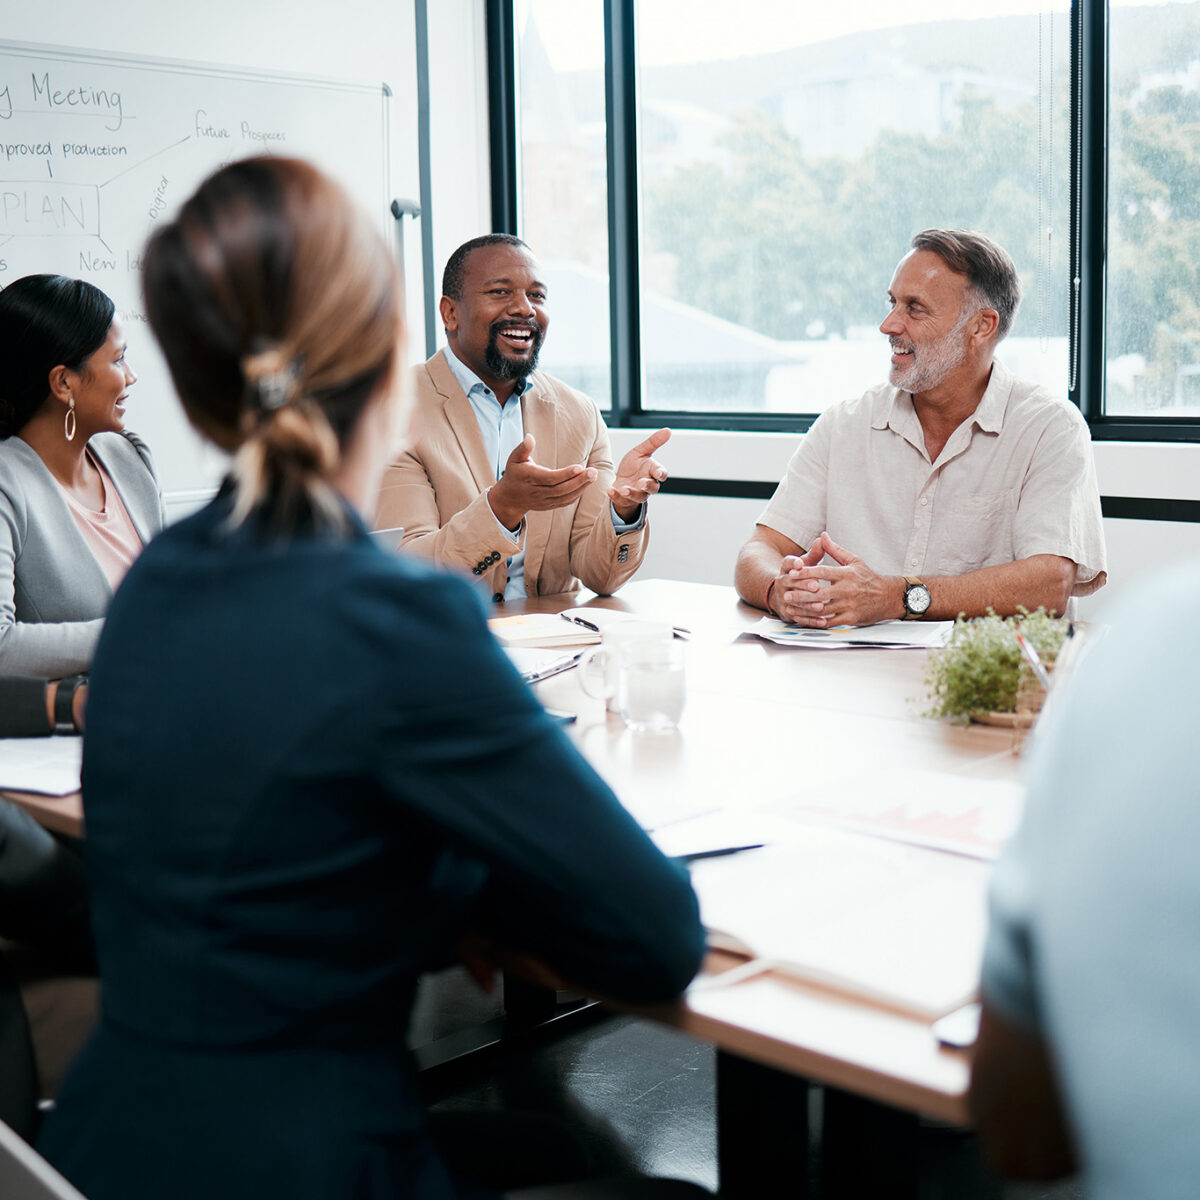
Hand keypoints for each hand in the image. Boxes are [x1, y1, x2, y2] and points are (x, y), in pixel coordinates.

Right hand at [488, 434, 596, 530]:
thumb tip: (530, 437)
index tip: (580, 467)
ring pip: (565, 497)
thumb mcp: (514, 459)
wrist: (510, 498)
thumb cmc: (514, 474)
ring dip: (581, 487)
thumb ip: (523, 448)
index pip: (550, 478)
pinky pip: (565, 502)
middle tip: (593, 471)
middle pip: (561, 489)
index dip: (565, 474)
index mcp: (529, 478)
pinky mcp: (549, 506)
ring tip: (593, 476)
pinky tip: (586, 484)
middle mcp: (537, 492)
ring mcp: (544, 501)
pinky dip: (577, 494)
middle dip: (578, 481)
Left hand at [608, 427, 669, 521]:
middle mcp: (647, 485)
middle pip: (653, 488)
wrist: (622, 480)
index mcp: (653, 472)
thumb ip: (653, 442)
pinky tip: (610, 490)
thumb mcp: (641, 451)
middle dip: (647, 486)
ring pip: (638, 497)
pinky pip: (621, 500)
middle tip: (641, 483)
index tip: (658, 473)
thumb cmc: (634, 466)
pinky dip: (616, 496)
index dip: (661, 474)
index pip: (661, 473)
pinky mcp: (624, 499)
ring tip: (624, 490)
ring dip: (632, 493)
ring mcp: (636, 493)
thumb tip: (668, 430)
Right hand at [765, 539, 825, 622]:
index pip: (787, 563)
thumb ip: (816, 553)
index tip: (801, 564)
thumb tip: (822, 538)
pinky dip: (810, 620)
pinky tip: (822, 621)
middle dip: (802, 584)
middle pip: (789, 582)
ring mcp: (782, 598)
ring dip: (807, 604)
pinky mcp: (786, 612)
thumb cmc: (802, 576)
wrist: (786, 595)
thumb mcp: (808, 563)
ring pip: (794, 601)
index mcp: (786, 568)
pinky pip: (798, 616)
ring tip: (820, 606)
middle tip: (816, 586)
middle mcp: (781, 582)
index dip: (793, 563)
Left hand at [774, 532, 901, 626]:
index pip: (822, 572)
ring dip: (804, 609)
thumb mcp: (854, 561)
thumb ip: (835, 550)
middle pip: (819, 592)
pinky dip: (815, 621)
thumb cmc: (868, 578)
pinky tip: (804, 619)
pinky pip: (829, 621)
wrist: (888, 597)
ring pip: (822, 609)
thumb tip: (822, 535)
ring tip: (790, 607)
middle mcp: (848, 589)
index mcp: (847, 574)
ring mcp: (849, 605)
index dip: (805, 572)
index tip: (791, 573)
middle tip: (786, 594)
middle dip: (801, 594)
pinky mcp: (850, 618)